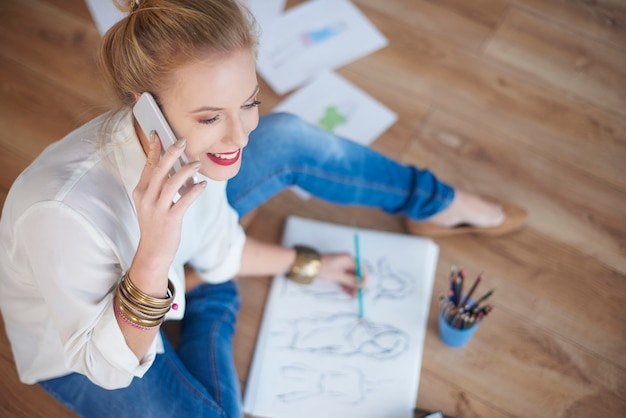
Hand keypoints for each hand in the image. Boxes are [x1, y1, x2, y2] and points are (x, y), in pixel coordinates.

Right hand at [130, 133, 205, 291]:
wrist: (152, 252)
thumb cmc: (155, 226)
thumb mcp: (151, 204)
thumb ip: (160, 187)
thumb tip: (178, 170)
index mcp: (140, 192)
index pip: (148, 166)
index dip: (154, 149)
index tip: (158, 133)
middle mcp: (146, 198)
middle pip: (159, 170)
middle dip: (170, 153)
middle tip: (182, 141)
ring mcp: (157, 209)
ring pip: (171, 183)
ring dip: (186, 171)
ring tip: (197, 163)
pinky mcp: (170, 219)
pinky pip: (184, 201)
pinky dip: (194, 191)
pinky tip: (203, 185)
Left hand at [318, 252, 366, 296]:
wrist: (310, 266)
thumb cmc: (323, 267)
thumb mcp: (338, 276)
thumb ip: (351, 280)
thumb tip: (361, 284)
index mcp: (348, 259)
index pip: (361, 268)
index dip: (364, 278)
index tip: (363, 287)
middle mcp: (347, 261)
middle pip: (357, 273)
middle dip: (357, 284)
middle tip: (357, 293)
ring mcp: (342, 266)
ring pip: (351, 277)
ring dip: (352, 286)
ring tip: (351, 295)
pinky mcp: (338, 270)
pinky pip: (345, 278)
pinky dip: (346, 284)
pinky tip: (346, 291)